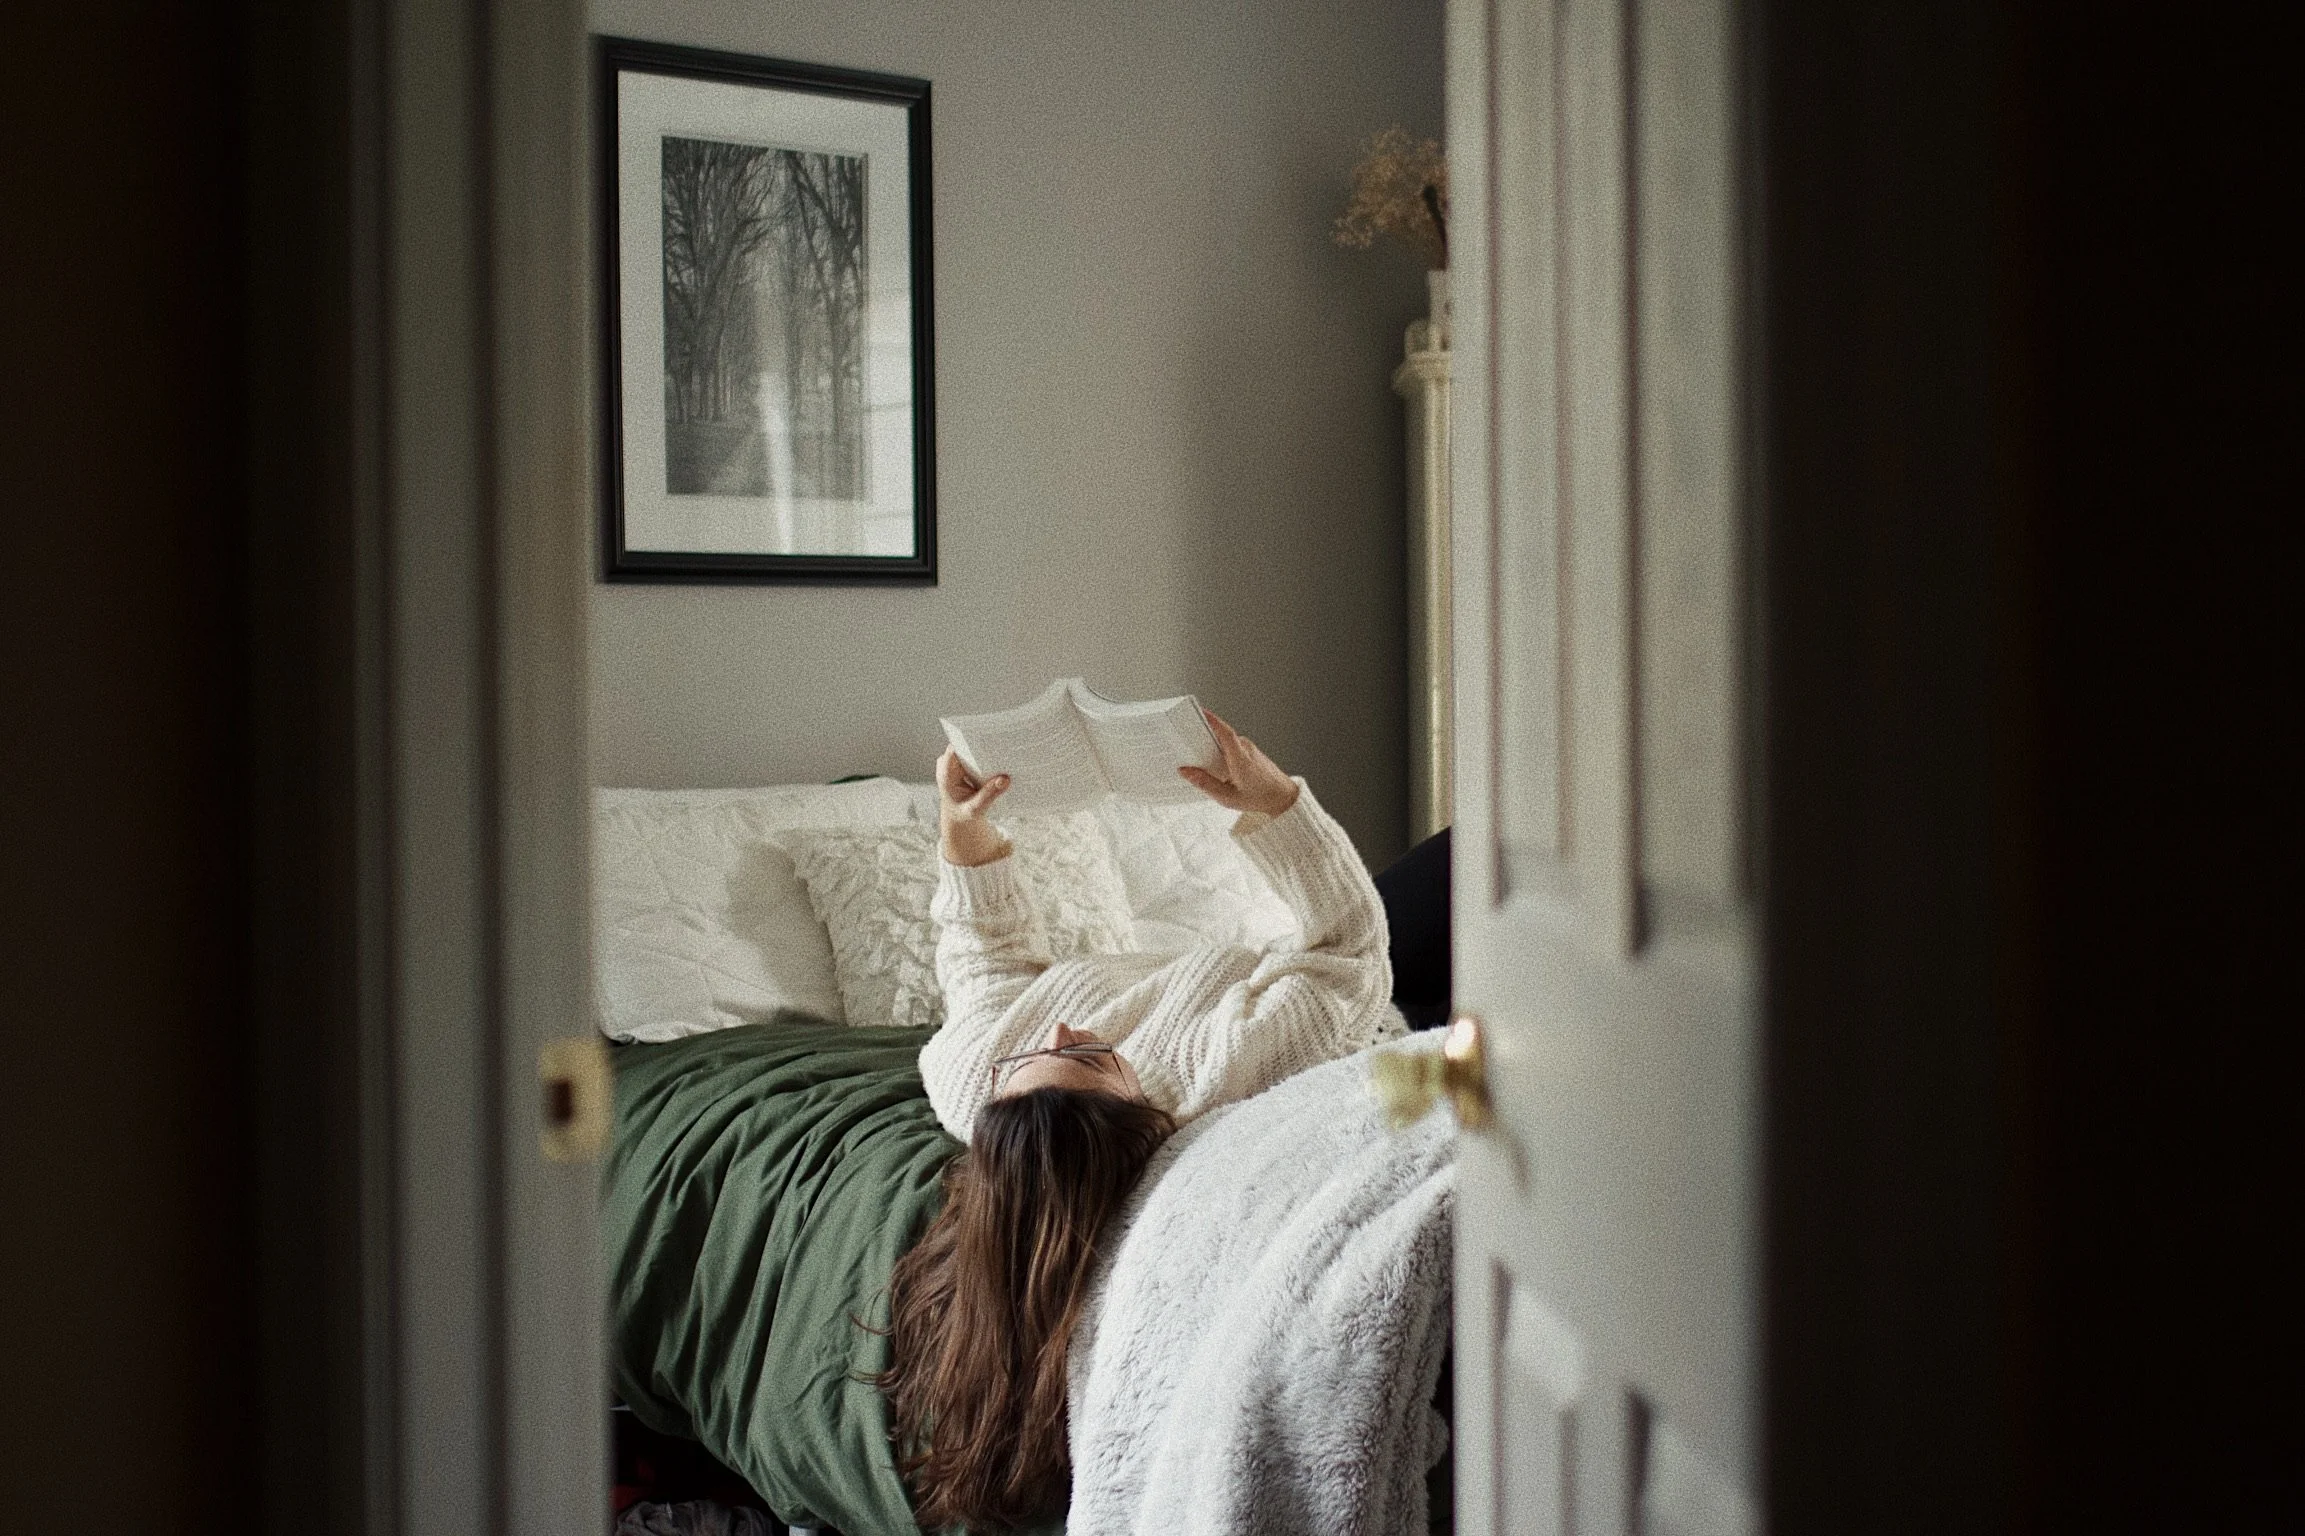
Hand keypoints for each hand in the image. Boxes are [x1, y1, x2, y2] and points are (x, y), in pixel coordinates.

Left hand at [936, 748, 1011, 866]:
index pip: (956, 750)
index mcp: (945, 774)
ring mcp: (954, 761)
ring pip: (970, 747)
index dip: (970, 741)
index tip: (988, 740)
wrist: (958, 816)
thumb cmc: (964, 812)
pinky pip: (975, 752)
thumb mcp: (976, 809)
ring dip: (986, 749)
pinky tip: (1002, 757)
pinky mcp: (963, 761)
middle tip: (1003, 746)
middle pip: (964, 745)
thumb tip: (1005, 779)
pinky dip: (986, 755)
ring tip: (1006, 751)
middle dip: (982, 745)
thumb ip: (989, 795)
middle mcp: (947, 764)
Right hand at [1178, 709, 1300, 817]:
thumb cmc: (1259, 798)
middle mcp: (1245, 749)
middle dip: (1203, 734)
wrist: (1283, 797)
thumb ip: (1205, 784)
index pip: (1224, 732)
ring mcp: (1249, 748)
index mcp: (1240, 759)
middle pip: (1221, 734)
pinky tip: (1214, 763)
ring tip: (1199, 756)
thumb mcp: (1227, 797)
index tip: (1199, 711)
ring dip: (1212, 744)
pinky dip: (1220, 750)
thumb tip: (1186, 772)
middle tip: (1186, 738)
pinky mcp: (1250, 750)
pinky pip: (1231, 745)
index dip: (1211, 720)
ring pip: (1225, 740)